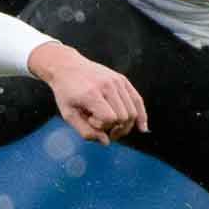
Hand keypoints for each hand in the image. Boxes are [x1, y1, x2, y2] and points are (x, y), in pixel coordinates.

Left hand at [28, 42, 148, 147]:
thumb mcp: (68, 114)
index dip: (103, 126)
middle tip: (101, 125)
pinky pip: (137, 100)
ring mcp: (116, 81)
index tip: (91, 120)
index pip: (110, 118)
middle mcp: (107, 85)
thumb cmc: (66, 93)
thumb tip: (107, 142)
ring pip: (132, 111)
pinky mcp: (122, 79)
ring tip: (112, 126)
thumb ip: (85, 131)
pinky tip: (142, 128)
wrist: (67, 66)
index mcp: (91, 94)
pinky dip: (141, 116)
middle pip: (124, 116)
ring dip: (124, 124)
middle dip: (115, 127)